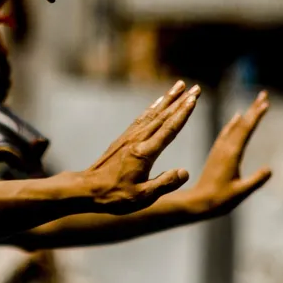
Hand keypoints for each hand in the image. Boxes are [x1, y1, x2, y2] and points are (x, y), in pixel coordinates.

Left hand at [83, 81, 199, 214]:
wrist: (87, 188)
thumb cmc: (115, 195)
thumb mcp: (143, 197)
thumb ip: (165, 184)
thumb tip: (185, 172)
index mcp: (145, 153)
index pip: (169, 129)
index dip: (183, 113)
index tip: (193, 99)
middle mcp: (138, 140)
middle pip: (163, 116)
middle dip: (180, 101)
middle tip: (195, 88)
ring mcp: (129, 137)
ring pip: (152, 114)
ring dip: (167, 99)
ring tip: (178, 86)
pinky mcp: (123, 139)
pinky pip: (141, 119)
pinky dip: (152, 108)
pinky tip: (158, 103)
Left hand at [189, 91, 271, 217]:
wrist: (198, 202)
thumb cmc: (220, 200)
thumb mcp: (241, 192)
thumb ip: (255, 181)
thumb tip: (270, 169)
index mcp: (231, 154)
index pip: (246, 130)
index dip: (256, 116)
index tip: (265, 102)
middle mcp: (224, 147)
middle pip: (242, 124)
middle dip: (254, 108)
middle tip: (264, 94)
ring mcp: (220, 149)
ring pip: (235, 126)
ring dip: (246, 114)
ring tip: (256, 103)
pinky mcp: (216, 153)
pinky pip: (227, 132)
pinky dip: (234, 123)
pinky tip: (237, 118)